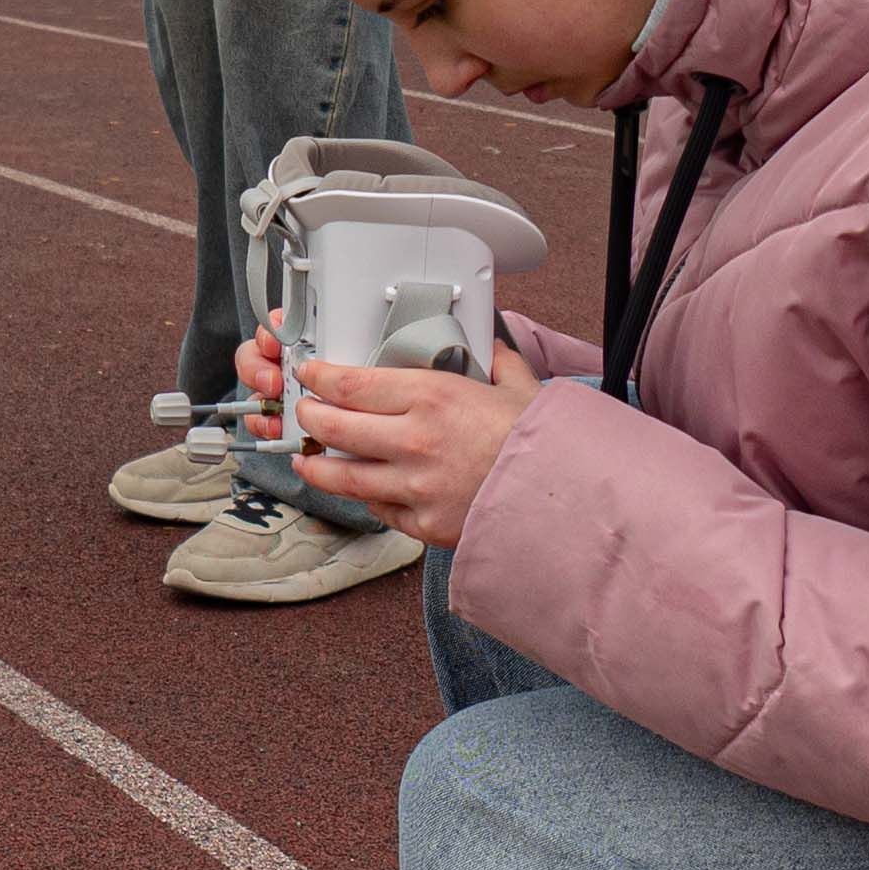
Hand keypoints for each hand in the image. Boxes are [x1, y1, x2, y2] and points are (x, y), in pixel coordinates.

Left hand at [282, 334, 542, 552]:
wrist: (563, 500)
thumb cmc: (543, 443)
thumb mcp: (521, 388)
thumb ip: (499, 362)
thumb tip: (495, 346)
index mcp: (432, 397)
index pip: (352, 384)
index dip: (321, 378)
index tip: (311, 373)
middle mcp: (413, 440)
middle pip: (335, 426)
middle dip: (310, 417)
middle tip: (305, 412)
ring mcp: (413, 486)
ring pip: (344, 475)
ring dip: (317, 465)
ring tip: (306, 459)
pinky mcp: (421, 523)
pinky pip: (379, 509)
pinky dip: (366, 498)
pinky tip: (358, 490)